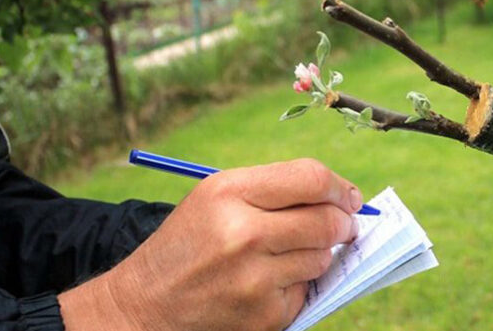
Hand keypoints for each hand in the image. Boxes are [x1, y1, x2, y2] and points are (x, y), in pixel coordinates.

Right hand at [59, 158, 362, 330]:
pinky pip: (306, 290)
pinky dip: (296, 285)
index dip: (339, 187)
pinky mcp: (263, 315)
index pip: (311, 179)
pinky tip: (267, 283)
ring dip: (318, 254)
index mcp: (228, 193)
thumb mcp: (216, 197)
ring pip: (322, 258)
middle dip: (343, 222)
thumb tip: (342, 197)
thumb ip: (275, 189)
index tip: (348, 196)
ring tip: (288, 254)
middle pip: (327, 221)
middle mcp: (242, 234)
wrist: (144, 306)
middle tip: (343, 225)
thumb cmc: (188, 243)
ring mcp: (254, 279)